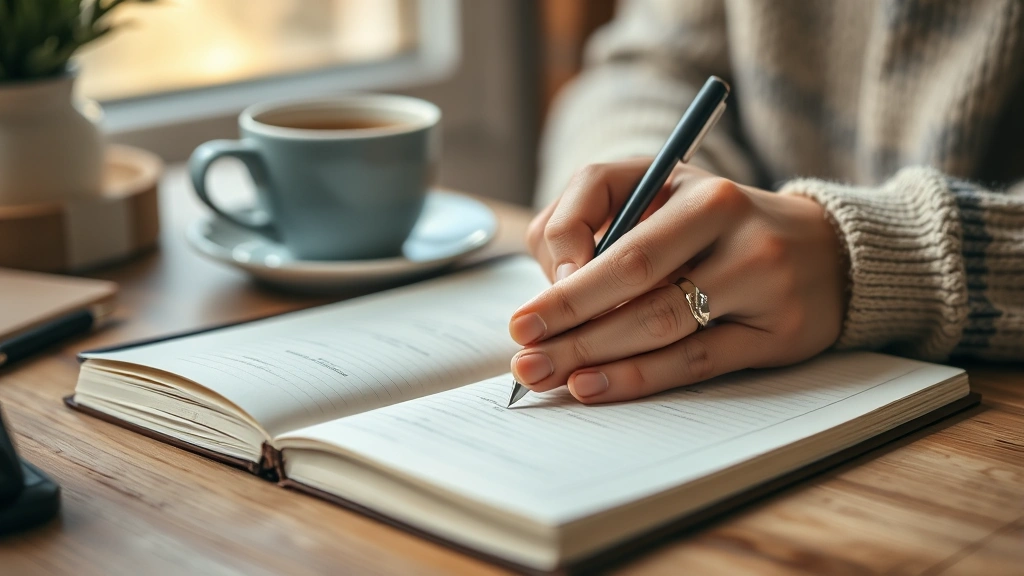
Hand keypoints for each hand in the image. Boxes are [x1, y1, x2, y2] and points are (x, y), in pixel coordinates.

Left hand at [510, 160, 847, 402]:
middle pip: (634, 273)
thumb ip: (599, 219)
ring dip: (592, 352)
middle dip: (567, 316)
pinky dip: (637, 377)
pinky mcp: (775, 334)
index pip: (617, 222)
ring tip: (544, 373)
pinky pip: (694, 361)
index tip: (529, 307)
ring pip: (661, 322)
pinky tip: (593, 386)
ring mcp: (759, 281)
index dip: (565, 266)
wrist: (826, 252)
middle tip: (522, 348)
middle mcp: (734, 228)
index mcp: (700, 190)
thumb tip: (557, 285)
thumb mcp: (664, 196)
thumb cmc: (720, 226)